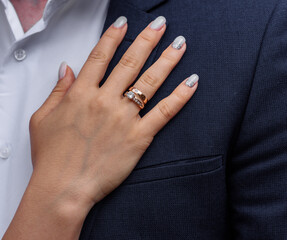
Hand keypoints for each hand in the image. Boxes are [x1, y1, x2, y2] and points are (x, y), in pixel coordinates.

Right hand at [4, 16, 197, 239]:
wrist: (63, 188)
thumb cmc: (52, 157)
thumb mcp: (43, 119)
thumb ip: (57, 91)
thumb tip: (66, 69)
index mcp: (81, 94)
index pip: (100, 56)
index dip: (113, 37)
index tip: (124, 23)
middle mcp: (104, 100)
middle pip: (130, 62)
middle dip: (147, 40)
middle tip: (161, 26)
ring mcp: (123, 118)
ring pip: (150, 82)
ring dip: (167, 60)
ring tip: (179, 45)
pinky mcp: (138, 137)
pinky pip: (164, 112)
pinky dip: (180, 96)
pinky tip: (192, 82)